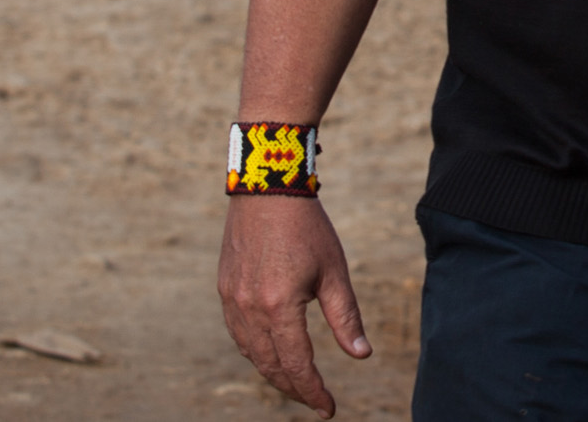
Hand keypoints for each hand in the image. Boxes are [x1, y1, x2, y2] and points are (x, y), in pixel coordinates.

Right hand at [218, 196, 370, 417]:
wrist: (268, 188)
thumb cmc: (308, 227)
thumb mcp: (334, 271)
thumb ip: (346, 317)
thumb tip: (362, 356)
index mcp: (279, 307)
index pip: (296, 365)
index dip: (313, 391)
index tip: (329, 409)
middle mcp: (249, 309)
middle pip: (270, 366)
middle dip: (294, 388)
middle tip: (316, 401)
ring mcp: (232, 301)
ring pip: (251, 353)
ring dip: (273, 372)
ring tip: (297, 383)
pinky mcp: (225, 290)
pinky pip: (238, 333)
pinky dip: (256, 351)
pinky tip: (272, 353)